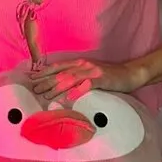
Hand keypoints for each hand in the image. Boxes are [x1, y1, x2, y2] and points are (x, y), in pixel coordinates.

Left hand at [29, 57, 143, 102]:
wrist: (130, 74)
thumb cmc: (109, 77)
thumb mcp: (90, 74)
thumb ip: (77, 78)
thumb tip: (60, 88)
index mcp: (79, 63)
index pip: (58, 67)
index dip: (44, 72)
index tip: (31, 78)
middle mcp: (83, 65)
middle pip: (61, 73)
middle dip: (46, 81)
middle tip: (34, 89)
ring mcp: (92, 71)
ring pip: (71, 78)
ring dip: (58, 87)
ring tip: (47, 95)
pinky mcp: (102, 79)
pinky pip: (87, 85)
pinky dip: (77, 91)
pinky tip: (69, 97)